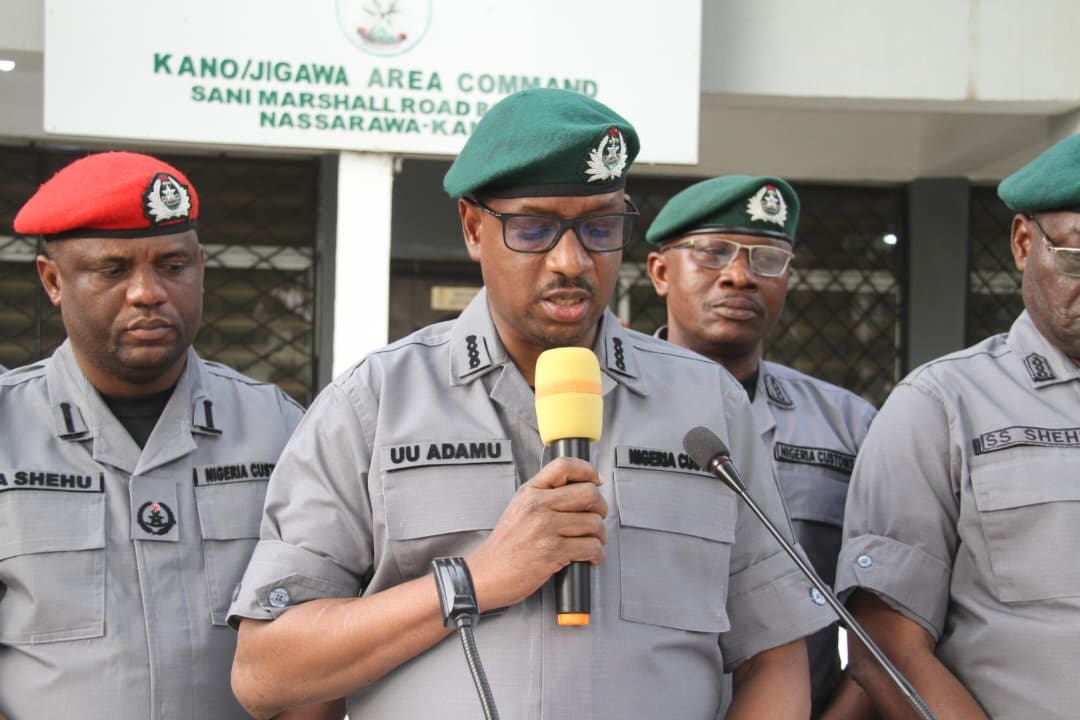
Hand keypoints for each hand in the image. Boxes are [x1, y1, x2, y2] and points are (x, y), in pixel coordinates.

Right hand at [465, 457, 606, 611]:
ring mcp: (545, 528)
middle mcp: (538, 506)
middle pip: (589, 493)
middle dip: (601, 508)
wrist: (486, 574)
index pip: (564, 466)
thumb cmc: (505, 546)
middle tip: (598, 517)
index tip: (596, 480)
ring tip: (592, 542)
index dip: (587, 470)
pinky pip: (591, 547)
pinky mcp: (553, 552)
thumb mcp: (519, 508)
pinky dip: (597, 555)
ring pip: (594, 523)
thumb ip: (544, 496)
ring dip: (600, 536)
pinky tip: (590, 558)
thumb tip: (579, 490)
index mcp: (530, 492)